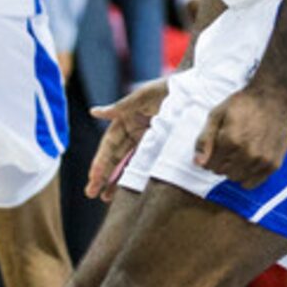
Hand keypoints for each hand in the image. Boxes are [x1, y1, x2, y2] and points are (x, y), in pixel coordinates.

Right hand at [87, 79, 170, 199]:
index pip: (109, 144)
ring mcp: (146, 141)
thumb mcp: (145, 96)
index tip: (93, 176)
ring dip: (115, 180)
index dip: (101, 161)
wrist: (196, 90)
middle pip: (114, 157)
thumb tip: (94, 112)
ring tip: (103, 198)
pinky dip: (134, 176)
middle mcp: (132, 132)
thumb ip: (121, 107)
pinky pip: (144, 164)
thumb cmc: (168, 88)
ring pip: (126, 164)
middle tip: (90, 193)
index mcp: (125, 119)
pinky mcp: (159, 147)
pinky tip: (126, 190)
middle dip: (102, 175)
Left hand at [195, 81, 286, 187]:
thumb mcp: (217, 115)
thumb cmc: (243, 104)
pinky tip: (249, 162)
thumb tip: (198, 163)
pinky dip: (247, 175)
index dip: (210, 156)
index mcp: (230, 140)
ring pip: (237, 178)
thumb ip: (205, 139)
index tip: (217, 146)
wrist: (274, 98)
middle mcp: (247, 153)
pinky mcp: (274, 164)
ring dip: (234, 169)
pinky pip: (253, 183)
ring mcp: (262, 160)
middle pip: (223, 172)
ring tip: (240, 152)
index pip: (209, 165)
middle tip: (229, 147)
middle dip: (221, 162)